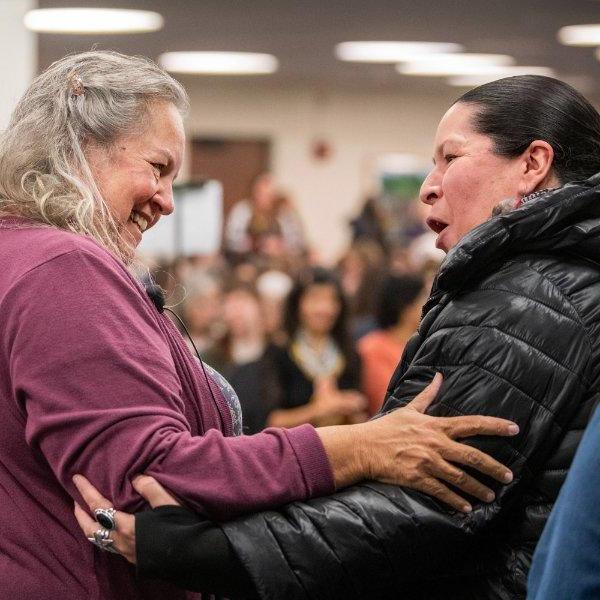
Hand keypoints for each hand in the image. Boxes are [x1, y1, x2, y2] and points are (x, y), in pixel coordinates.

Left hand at [72, 474, 178, 563]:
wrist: (193, 557)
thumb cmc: (180, 528)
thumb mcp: (167, 503)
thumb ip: (150, 488)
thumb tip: (135, 476)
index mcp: (126, 527)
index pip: (98, 507)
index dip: (86, 492)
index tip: (76, 479)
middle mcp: (121, 542)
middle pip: (90, 529)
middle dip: (79, 514)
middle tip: (74, 500)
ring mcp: (127, 553)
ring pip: (98, 540)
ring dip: (89, 526)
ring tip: (88, 515)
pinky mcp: (134, 559)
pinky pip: (109, 546)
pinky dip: (102, 534)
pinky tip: (110, 529)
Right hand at [317, 373, 518, 512]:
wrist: (364, 447)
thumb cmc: (387, 427)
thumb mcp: (409, 409)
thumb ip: (428, 395)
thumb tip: (439, 376)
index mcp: (436, 426)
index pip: (472, 424)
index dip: (495, 426)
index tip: (514, 429)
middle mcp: (436, 444)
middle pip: (473, 456)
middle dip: (494, 467)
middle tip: (509, 476)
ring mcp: (427, 462)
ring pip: (461, 478)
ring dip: (479, 488)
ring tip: (491, 495)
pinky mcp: (418, 478)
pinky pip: (442, 492)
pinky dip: (456, 501)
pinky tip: (466, 508)